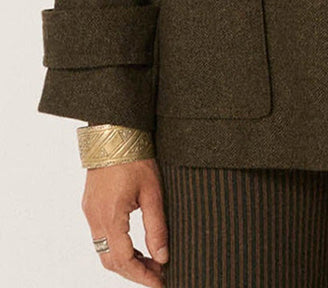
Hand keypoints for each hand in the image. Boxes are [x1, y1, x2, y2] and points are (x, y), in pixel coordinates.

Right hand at [81, 158, 168, 285]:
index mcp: (110, 216)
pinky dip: (117, 248)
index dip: (142, 276)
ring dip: (125, 262)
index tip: (160, 282)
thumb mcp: (153, 192)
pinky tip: (135, 246)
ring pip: (103, 251)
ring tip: (150, 262)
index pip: (124, 260)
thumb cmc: (135, 156)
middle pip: (110, 261)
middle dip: (134, 273)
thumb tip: (163, 256)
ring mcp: (90, 212)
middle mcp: (95, 218)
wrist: (114, 131)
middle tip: (158, 274)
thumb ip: (157, 226)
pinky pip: (100, 237)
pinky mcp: (90, 205)